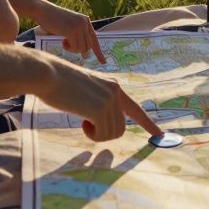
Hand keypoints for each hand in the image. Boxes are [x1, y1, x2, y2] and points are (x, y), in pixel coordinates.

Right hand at [35, 1, 105, 63]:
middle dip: (79, 50)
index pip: (95, 39)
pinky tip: (62, 41)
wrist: (43, 10)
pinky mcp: (71, 31)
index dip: (99, 52)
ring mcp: (79, 27)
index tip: (104, 62)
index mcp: (86, 21)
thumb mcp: (70, 25)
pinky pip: (74, 47)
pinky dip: (68, 48)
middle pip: (88, 46)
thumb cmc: (53, 19)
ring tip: (64, 41)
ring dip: (72, 49)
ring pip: (81, 48)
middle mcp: (85, 23)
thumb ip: (78, 35)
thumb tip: (85, 54)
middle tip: (68, 46)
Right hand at [38, 55, 163, 140]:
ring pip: (112, 133)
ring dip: (97, 134)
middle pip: (120, 127)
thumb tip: (102, 120)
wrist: (48, 74)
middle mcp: (116, 92)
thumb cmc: (59, 83)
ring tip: (82, 120)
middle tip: (87, 126)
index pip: (136, 109)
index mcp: (114, 86)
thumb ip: (98, 102)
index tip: (160, 134)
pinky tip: (81, 122)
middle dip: (104, 133)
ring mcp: (109, 100)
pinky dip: (92, 135)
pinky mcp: (100, 109)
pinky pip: (102, 134)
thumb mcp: (86, 90)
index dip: (148, 123)